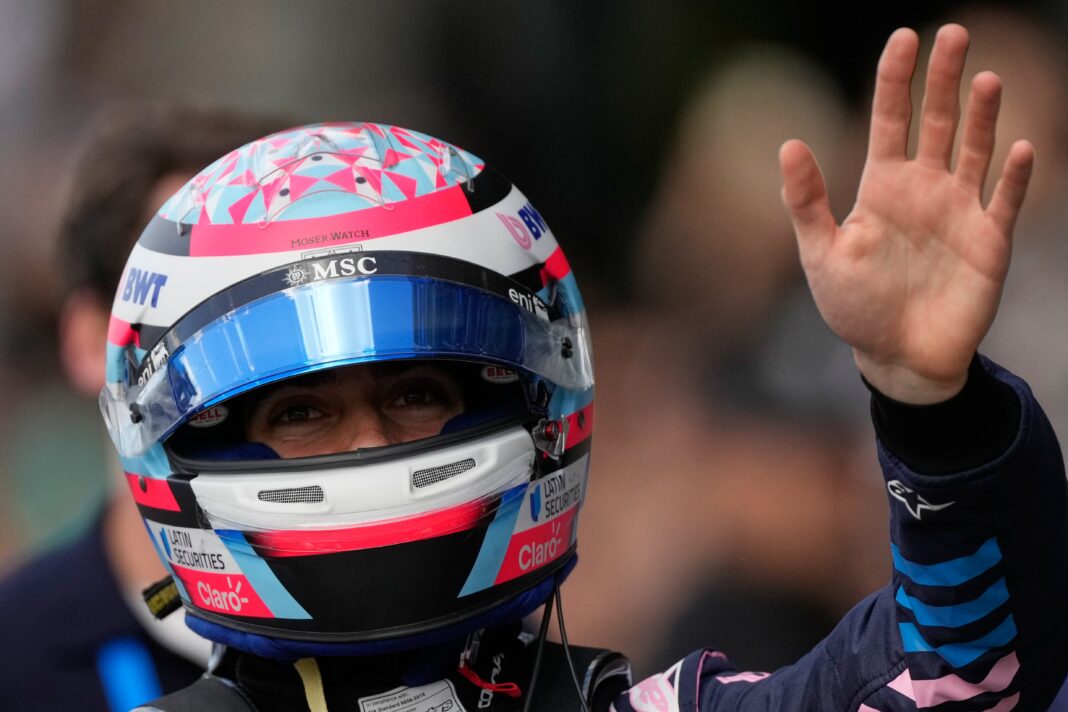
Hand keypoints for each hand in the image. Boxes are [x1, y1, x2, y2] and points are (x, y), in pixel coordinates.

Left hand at [780, 24, 1033, 403]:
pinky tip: (1016, 149)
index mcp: (882, 187)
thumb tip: (789, 144)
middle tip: (951, 33)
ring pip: (975, 150)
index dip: (895, 79)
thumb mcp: (821, 254)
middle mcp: (925, 189)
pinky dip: (1013, 177)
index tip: (903, 38)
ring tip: (986, 79)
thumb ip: (806, 202)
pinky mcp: (989, 242)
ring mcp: (960, 211)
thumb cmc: (855, 307)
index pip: (890, 119)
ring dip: (982, 116)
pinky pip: (1005, 201)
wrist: (897, 358)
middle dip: (943, 78)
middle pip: (938, 121)